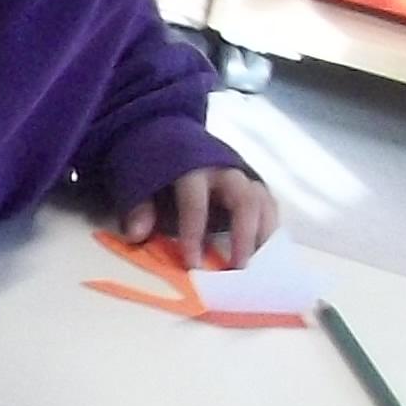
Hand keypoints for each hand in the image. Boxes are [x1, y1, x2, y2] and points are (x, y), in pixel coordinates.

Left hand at [121, 166, 277, 271]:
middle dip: (243, 235)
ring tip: (256, 264)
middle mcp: (224, 170)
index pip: (196, 203)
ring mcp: (243, 176)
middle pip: (244, 201)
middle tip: (238, 267)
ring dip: (263, 234)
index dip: (194, 234)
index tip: (192, 264)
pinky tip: (262, 252)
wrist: (173, 139)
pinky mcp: (254, 185)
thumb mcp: (139, 182)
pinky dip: (268, 228)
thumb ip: (139, 208)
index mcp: (192, 168)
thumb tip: (136, 235)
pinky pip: (269, 205)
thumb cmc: (156, 168)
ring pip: (263, 203)